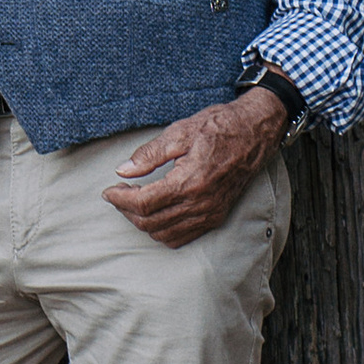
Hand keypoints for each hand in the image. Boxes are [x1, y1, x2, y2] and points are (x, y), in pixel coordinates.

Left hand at [104, 89, 288, 248]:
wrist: (255, 132)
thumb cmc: (219, 127)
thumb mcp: (179, 132)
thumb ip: (149, 154)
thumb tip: (123, 170)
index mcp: (189, 182)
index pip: (144, 204)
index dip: (120, 199)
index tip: (108, 190)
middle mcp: (201, 204)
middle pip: (150, 223)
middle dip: (127, 211)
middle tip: (119, 193)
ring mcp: (210, 213)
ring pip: (164, 234)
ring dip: (143, 222)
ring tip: (135, 201)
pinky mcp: (217, 216)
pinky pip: (183, 237)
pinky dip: (162, 231)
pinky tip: (155, 213)